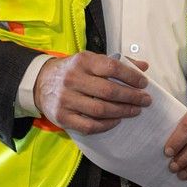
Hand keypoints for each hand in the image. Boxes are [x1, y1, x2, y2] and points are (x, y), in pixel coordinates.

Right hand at [33, 52, 149, 134]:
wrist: (41, 82)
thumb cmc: (73, 70)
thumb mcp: (91, 60)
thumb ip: (118, 63)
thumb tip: (144, 67)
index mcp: (83, 61)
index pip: (112, 68)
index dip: (131, 76)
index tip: (144, 83)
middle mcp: (73, 79)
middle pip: (108, 91)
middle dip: (131, 97)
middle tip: (145, 100)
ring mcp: (66, 99)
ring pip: (100, 110)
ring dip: (122, 112)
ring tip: (135, 111)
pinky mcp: (62, 117)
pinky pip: (89, 125)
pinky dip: (106, 125)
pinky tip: (116, 120)